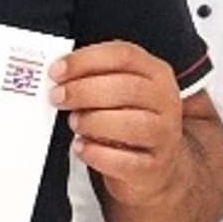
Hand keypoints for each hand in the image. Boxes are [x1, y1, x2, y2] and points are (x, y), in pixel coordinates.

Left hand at [53, 39, 183, 207]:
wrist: (154, 165)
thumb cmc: (129, 121)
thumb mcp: (118, 92)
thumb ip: (94, 79)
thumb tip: (59, 78)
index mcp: (156, 73)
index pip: (123, 55)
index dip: (86, 60)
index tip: (57, 71)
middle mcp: (165, 101)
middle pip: (126, 88)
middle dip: (83, 91)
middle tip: (58, 97)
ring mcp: (164, 135)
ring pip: (129, 124)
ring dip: (92, 122)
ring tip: (74, 122)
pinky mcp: (154, 166)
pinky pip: (124, 161)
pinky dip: (96, 154)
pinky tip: (82, 147)